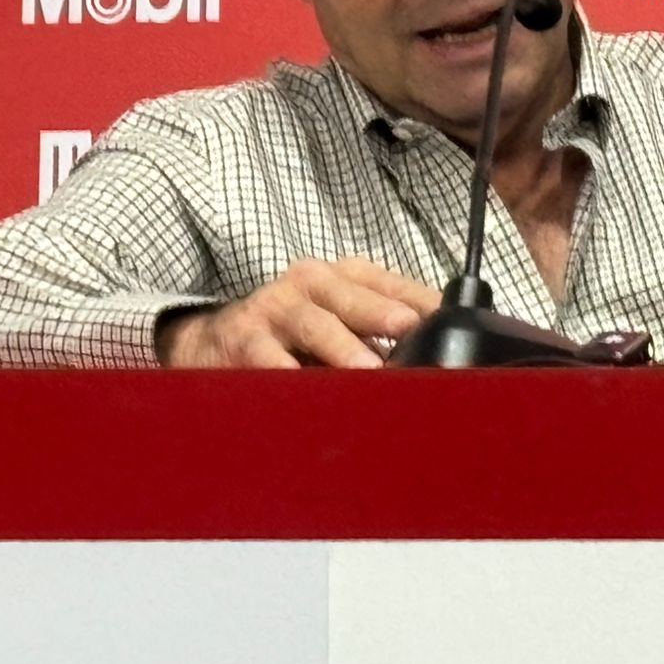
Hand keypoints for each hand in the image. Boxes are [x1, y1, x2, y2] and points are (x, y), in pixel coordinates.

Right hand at [157, 256, 441, 368]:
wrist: (214, 340)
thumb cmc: (291, 332)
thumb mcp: (339, 322)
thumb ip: (380, 335)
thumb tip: (436, 358)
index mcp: (343, 277)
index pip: (391, 283)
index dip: (420, 301)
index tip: (449, 319)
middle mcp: (310, 283)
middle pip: (352, 296)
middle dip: (381, 313)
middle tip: (408, 328)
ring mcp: (276, 308)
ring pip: (314, 324)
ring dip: (341, 348)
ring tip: (366, 369)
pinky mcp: (245, 339)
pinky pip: (268, 357)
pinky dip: (286, 372)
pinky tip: (302, 387)